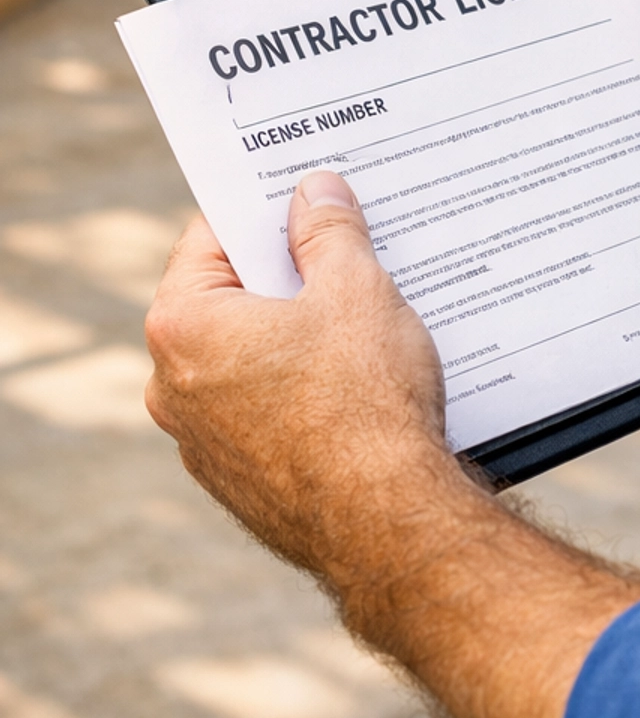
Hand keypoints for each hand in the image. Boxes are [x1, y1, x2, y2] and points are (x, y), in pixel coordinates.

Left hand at [146, 176, 639, 717]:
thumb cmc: (364, 400)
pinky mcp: (240, 482)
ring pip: (249, 359)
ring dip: (297, 334)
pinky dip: (304, 389)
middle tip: (347, 251)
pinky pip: (268, 411)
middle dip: (286, 273)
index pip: (211, 237)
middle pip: (230, 299)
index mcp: (182, 326)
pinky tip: (361, 384)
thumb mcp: (355, 288)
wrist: (388, 523)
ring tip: (365, 318)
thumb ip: (327, 230)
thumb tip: (315, 193)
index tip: (306, 197)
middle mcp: (172, 386)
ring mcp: (203, 442)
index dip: (265, 211)